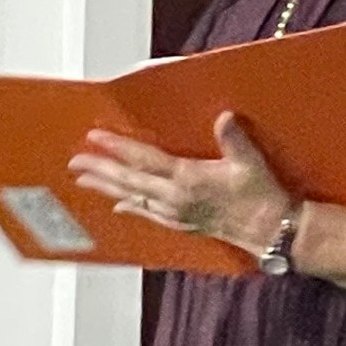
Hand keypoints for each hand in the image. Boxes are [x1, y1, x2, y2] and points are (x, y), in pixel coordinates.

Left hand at [67, 111, 292, 257]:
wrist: (270, 228)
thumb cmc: (260, 193)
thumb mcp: (250, 162)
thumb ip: (234, 139)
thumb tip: (224, 117)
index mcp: (188, 178)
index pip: (145, 160)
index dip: (118, 148)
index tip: (96, 138)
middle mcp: (175, 197)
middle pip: (129, 181)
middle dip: (100, 170)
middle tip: (75, 162)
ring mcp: (176, 212)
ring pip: (133, 197)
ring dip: (107, 187)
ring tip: (84, 180)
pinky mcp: (182, 223)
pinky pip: (148, 213)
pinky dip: (130, 206)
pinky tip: (118, 203)